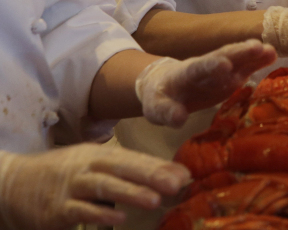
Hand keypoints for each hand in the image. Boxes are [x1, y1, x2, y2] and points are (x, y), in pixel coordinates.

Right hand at [0, 144, 189, 228]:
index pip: (134, 159)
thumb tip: (171, 177)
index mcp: (100, 155)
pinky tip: (119, 219)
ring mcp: (71, 187)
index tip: (185, 175)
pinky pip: (80, 210)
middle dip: (152, 175)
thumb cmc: (67, 175)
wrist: (15, 184)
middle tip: (178, 184)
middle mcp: (87, 167)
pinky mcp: (57, 209)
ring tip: (155, 200)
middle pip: (122, 168)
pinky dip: (99, 215)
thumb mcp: (95, 166)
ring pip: (103, 188)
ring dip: (130, 193)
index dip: (159, 166)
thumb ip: (128, 171)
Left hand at [135, 40, 276, 127]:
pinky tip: (272, 55)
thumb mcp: (156, 108)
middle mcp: (205, 66)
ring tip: (270, 50)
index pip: (197, 68)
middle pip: (222, 56)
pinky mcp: (230, 75)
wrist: (165, 84)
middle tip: (257, 48)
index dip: (210, 67)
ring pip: (236, 58)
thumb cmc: (160, 97)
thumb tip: (178, 119)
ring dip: (252, 55)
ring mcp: (219, 69)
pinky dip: (257, 61)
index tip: (224, 65)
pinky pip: (245, 66)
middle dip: (239, 54)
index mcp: (184, 74)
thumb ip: (167, 112)